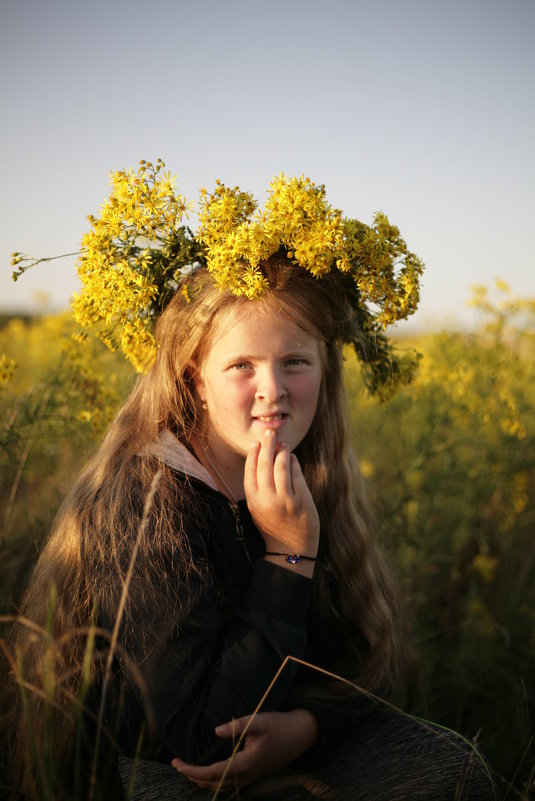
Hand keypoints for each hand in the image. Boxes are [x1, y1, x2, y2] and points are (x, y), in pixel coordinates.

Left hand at [171, 709, 318, 791]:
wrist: (301, 734)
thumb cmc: (280, 725)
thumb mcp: (260, 720)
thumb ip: (238, 725)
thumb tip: (216, 731)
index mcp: (246, 764)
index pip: (212, 773)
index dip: (192, 770)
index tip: (177, 763)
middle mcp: (247, 776)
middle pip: (213, 784)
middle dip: (193, 776)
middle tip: (176, 764)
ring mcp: (251, 777)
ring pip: (221, 786)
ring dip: (202, 781)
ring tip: (187, 770)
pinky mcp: (254, 774)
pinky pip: (229, 784)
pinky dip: (214, 781)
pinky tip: (209, 774)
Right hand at [244, 431, 319, 560]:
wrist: (291, 550)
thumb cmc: (274, 526)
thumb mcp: (258, 509)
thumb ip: (258, 487)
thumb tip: (262, 457)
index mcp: (253, 501)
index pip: (250, 470)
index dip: (253, 454)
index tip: (256, 442)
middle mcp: (266, 499)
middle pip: (264, 464)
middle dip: (267, 445)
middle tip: (270, 433)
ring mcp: (284, 499)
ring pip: (281, 466)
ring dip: (282, 451)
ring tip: (283, 444)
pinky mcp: (300, 499)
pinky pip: (296, 474)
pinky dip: (293, 462)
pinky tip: (292, 458)